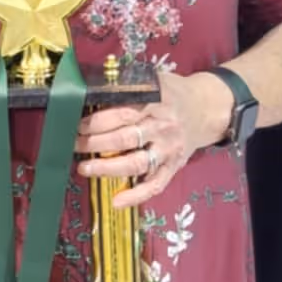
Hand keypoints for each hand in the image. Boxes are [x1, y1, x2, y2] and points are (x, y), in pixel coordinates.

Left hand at [75, 70, 232, 209]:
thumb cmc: (172, 93)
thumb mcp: (154, 80)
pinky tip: (116, 201)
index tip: (77, 125)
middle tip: (74, 145)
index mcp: (156, 102)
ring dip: (107, 168)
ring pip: (136, 163)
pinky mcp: (174, 166)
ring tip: (84, 168)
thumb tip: (92, 87)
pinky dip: (136, 196)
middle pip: (125, 138)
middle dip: (94, 144)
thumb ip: (127, 84)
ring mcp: (169, 149)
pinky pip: (155, 185)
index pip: (122, 113)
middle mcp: (163, 126)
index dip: (97, 122)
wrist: (207, 107)